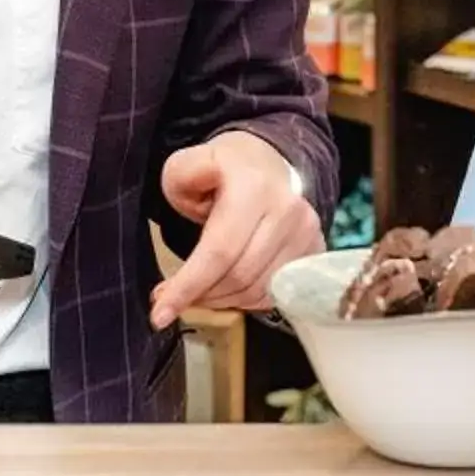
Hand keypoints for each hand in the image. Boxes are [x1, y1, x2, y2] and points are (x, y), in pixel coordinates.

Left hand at [149, 131, 322, 329]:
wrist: (272, 163)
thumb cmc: (227, 168)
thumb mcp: (189, 161)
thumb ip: (180, 178)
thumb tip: (189, 210)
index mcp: (254, 188)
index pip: (219, 251)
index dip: (188, 286)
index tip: (160, 314)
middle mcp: (288, 212)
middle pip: (239, 277)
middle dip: (200, 295)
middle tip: (170, 298)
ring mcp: (306, 234)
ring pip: (257, 291)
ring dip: (221, 300)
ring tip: (198, 290)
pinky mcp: (314, 252)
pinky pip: (275, 294)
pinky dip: (244, 299)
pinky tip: (225, 289)